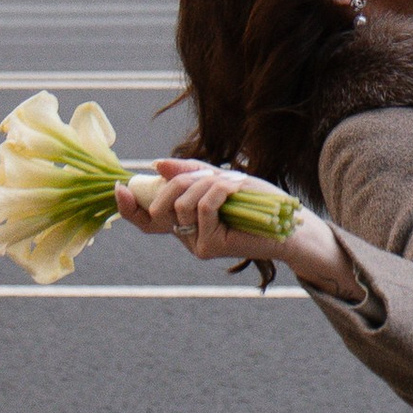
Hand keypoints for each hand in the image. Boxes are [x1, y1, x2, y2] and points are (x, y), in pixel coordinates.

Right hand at [115, 160, 356, 300]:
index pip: (146, 220)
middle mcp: (186, 237)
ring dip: (207, 184)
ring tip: (232, 182)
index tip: (120, 186)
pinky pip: (203, 207)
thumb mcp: (221, 180)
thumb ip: (191, 173)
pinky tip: (236, 187)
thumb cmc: (260, 202)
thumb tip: (157, 165)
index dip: (128, 208)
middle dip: (179, 182)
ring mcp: (197, 244)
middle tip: (209, 174)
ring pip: (182, 205)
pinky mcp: (211, 246)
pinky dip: (218, 190)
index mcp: (185, 222)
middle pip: (160, 207)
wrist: (292, 224)